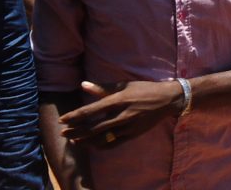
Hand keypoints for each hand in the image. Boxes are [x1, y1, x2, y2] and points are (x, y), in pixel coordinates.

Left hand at [59, 80, 182, 146]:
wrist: (168, 100)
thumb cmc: (145, 89)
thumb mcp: (125, 84)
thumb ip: (103, 87)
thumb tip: (83, 85)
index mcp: (119, 100)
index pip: (92, 111)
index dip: (75, 116)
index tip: (63, 119)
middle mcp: (122, 115)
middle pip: (93, 127)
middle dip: (76, 131)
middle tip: (64, 132)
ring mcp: (128, 127)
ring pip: (102, 138)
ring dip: (86, 140)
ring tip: (75, 140)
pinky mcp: (133, 134)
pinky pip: (113, 143)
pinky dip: (100, 145)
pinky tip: (92, 144)